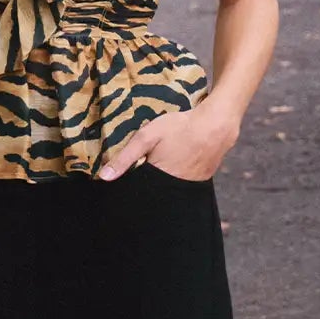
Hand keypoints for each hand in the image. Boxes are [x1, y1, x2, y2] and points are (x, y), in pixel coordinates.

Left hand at [97, 103, 238, 181]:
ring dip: (162, 183)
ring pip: (169, 190)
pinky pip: (183, 185)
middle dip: (146, 186)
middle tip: (145, 170)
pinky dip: (176, 179)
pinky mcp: (201, 182)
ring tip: (164, 164)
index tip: (124, 183)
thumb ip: (124, 157)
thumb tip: (103, 178)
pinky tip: (177, 164)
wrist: (216, 125)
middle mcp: (174, 189)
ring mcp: (190, 187)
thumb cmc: (179, 128)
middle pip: (153, 194)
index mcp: (158, 180)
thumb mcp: (147, 137)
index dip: (130, 188)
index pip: (138, 193)